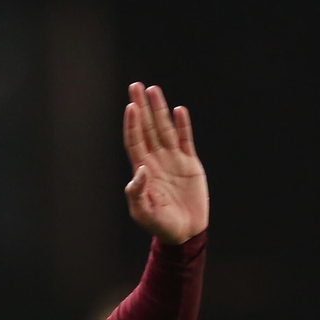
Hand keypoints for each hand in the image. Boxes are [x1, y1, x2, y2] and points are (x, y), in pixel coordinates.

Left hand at [122, 83, 207, 244]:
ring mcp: (173, 160)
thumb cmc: (160, 225)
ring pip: (165, 129)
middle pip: (147, 128)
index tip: (130, 106)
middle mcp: (156, 161)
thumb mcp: (144, 213)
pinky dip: (182, 125)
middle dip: (141, 107)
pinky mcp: (189, 163)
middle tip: (135, 86)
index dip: (132, 124)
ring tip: (153, 89)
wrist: (184, 232)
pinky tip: (179, 110)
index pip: (135, 141)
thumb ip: (137, 193)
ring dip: (160, 109)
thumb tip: (139, 170)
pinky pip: (185, 139)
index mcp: (142, 171)